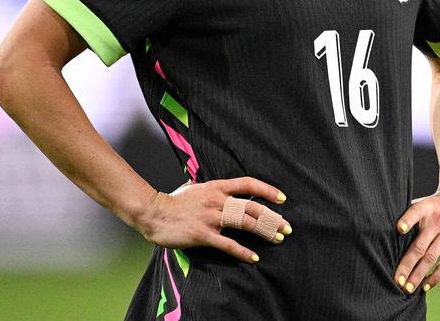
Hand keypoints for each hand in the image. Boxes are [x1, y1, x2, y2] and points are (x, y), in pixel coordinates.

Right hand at [136, 177, 289, 263]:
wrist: (153, 212)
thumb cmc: (173, 200)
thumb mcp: (192, 186)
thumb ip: (206, 186)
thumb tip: (207, 181)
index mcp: (217, 187)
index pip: (248, 184)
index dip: (267, 190)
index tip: (282, 199)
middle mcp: (217, 200)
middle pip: (252, 207)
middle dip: (271, 218)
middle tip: (286, 227)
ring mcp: (211, 217)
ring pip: (244, 223)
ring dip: (263, 231)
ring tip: (277, 239)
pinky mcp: (203, 235)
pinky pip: (228, 244)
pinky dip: (242, 252)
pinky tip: (253, 257)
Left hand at [393, 189, 439, 293]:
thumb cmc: (434, 207)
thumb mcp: (422, 204)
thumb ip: (408, 216)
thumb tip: (384, 231)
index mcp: (426, 208)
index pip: (415, 212)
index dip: (407, 221)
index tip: (399, 229)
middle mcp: (437, 221)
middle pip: (419, 246)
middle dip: (407, 265)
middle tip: (397, 281)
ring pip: (431, 258)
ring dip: (418, 275)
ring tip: (408, 289)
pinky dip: (435, 277)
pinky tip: (425, 286)